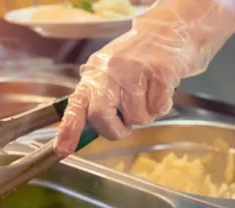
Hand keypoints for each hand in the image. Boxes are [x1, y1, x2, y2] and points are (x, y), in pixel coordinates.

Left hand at [55, 0, 234, 155]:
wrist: (170, 30)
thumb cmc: (139, 58)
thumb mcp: (110, 72)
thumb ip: (98, 96)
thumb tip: (87, 127)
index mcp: (94, 73)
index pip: (76, 104)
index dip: (69, 129)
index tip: (63, 149)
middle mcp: (109, 71)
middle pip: (102, 117)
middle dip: (116, 129)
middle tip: (127, 123)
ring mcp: (134, 71)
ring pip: (137, 118)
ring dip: (146, 114)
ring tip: (149, 93)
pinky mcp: (159, 72)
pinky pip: (159, 108)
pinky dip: (163, 106)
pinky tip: (161, 88)